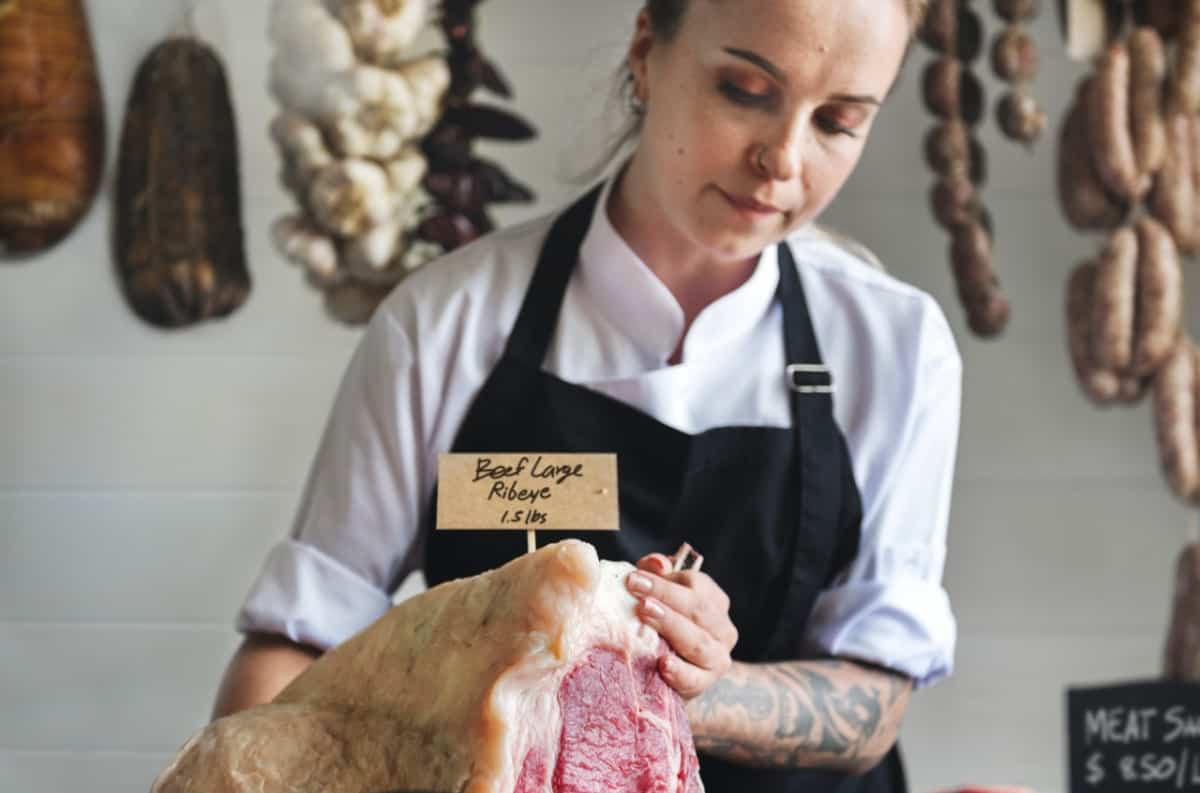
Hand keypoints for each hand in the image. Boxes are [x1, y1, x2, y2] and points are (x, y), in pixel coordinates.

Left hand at [625, 553, 737, 698]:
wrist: (666, 674)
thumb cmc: (660, 624)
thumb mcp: (656, 594)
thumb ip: (656, 573)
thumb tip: (657, 564)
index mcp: (713, 599)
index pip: (695, 584)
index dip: (664, 582)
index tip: (633, 579)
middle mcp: (722, 627)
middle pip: (698, 609)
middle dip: (666, 600)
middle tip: (639, 598)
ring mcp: (718, 657)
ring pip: (698, 641)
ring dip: (672, 627)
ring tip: (647, 615)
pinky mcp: (706, 683)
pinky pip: (695, 679)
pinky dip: (680, 672)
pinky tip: (663, 663)